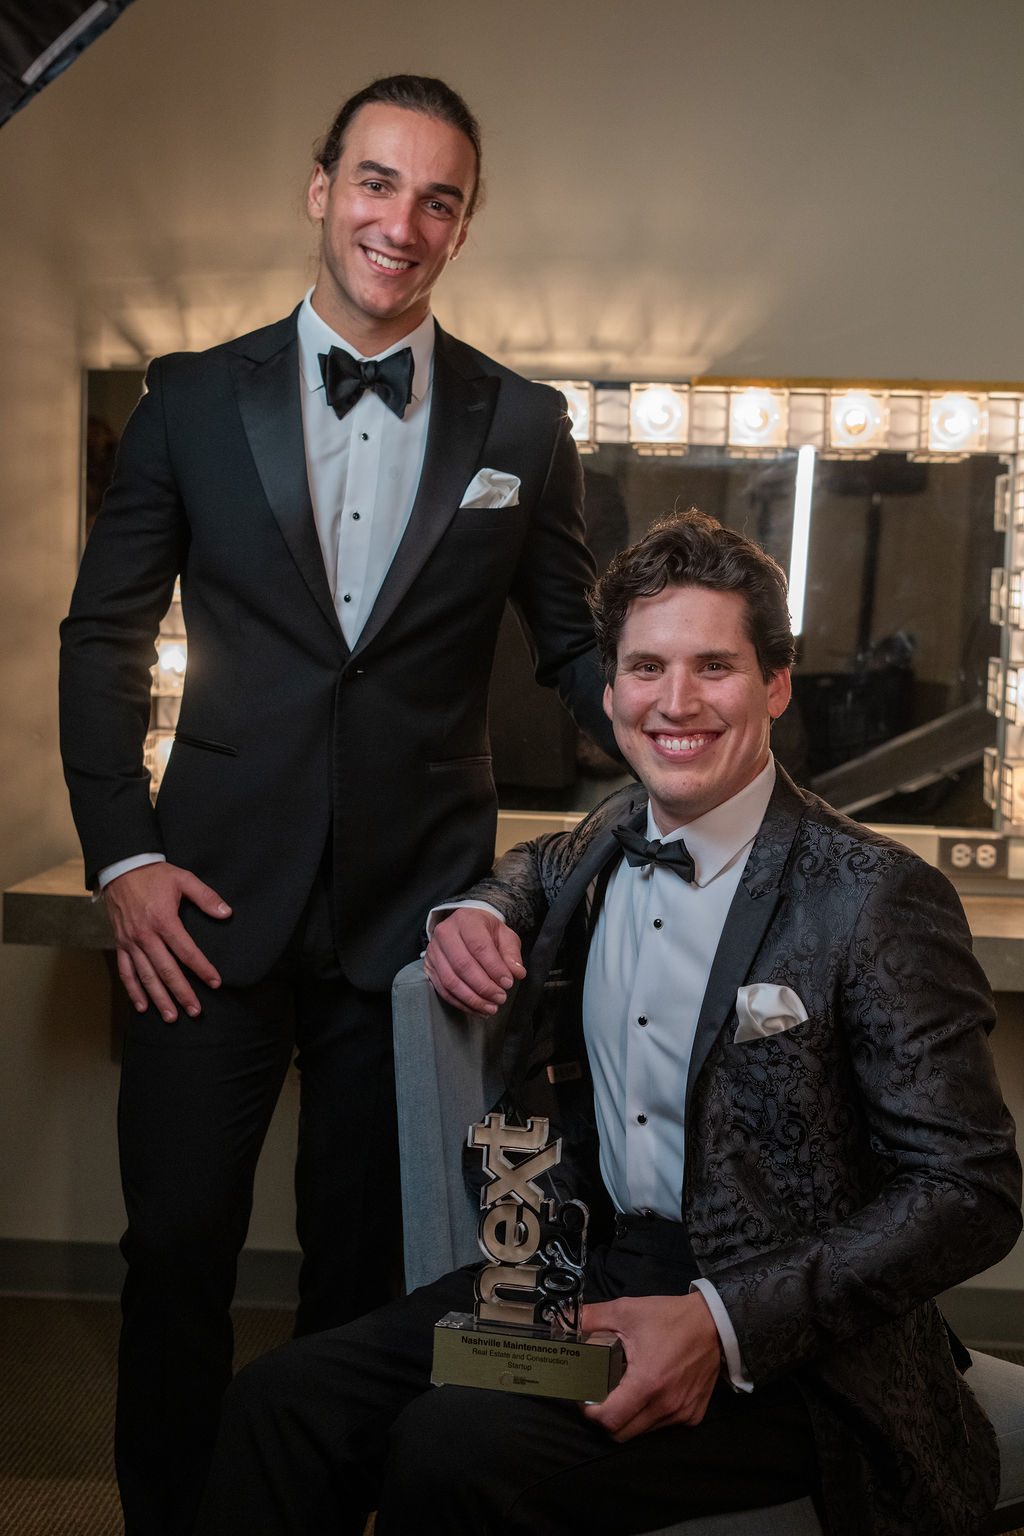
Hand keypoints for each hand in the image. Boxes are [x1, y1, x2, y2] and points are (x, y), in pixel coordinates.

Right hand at [102, 862, 231, 1021]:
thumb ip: (206, 896)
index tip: (215, 983)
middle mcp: (146, 936)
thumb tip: (227, 913)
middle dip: (181, 993)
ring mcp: (130, 942)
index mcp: (164, 921)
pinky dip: (133, 990)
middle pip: (166, 970)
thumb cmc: (154, 874)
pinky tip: (142, 1006)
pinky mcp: (120, 944)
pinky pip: (126, 972)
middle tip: (195, 1011)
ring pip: (146, 976)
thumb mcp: (183, 879)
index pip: (187, 952)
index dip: (202, 968)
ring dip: (159, 998)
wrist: (121, 868)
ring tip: (171, 1017)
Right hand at [423, 908, 525, 1014]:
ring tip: (490, 1007)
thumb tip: (516, 973)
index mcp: (466, 920)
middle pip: (462, 965)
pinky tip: (476, 1008)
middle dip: (484, 987)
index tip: (508, 983)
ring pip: (450, 980)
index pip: (478, 946)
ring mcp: (434, 951)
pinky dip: (461, 1003)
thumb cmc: (486, 931)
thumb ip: (512, 954)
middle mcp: (445, 933)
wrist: (465, 926)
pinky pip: (443, 990)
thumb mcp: (505, 936)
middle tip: (500, 998)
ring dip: (472, 999)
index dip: (494, 968)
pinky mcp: (429, 966)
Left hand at [579, 1292, 721, 1440]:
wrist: (714, 1323)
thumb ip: (591, 1317)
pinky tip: (650, 1391)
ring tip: (626, 1389)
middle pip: (622, 1433)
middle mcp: (666, 1405)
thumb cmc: (670, 1318)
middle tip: (600, 1395)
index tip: (585, 1397)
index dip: (590, 1412)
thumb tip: (563, 1320)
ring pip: (642, 1431)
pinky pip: (663, 1425)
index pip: (609, 1420)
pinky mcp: (693, 1415)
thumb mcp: (627, 1311)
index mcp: (647, 1383)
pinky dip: (651, 1414)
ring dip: (629, 1417)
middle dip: (606, 1418)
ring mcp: (681, 1413)